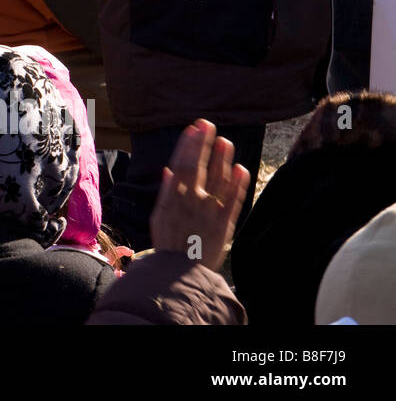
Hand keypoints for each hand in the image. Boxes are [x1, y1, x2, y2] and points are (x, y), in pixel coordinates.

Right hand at [150, 119, 250, 271]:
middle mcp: (192, 202)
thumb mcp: (158, 217)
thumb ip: (166, 193)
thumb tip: (168, 171)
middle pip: (199, 168)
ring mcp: (209, 213)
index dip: (188, 146)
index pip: (182, 165)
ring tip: (226, 141)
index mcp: (174, 199)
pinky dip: (238, 186)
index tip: (193, 128)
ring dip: (222, 160)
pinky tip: (242, 169)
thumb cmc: (168, 244)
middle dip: (203, 145)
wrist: (179, 275)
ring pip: (218, 181)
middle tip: (208, 125)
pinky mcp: (224, 226)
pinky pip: (233, 203)